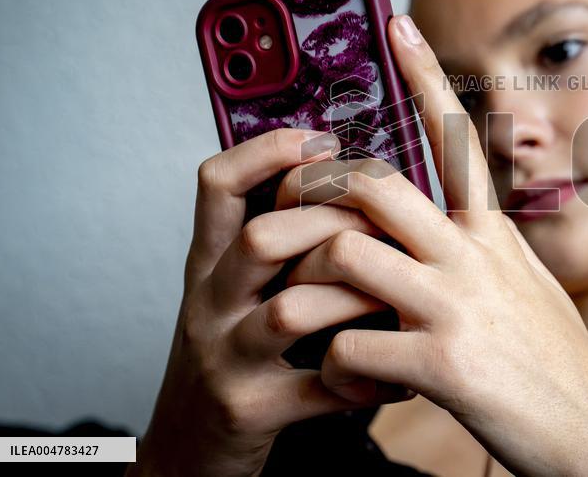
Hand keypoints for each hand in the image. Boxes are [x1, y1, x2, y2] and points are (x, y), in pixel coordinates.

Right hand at [128, 128, 415, 476]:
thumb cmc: (231, 355)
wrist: (186, 452)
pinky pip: (322, 388)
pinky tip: (401, 375)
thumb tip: (348, 186)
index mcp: (210, 264)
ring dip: (356, 297)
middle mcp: (210, 304)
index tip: (322, 141)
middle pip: (259, 239)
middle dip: (331, 224)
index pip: (216, 186)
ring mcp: (226, 358)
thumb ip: (277, 245)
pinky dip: (370, 379)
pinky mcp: (250, 411)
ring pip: (292, 311)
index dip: (266, 152)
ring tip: (399, 296)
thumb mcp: (235, 291)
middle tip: (385, 228)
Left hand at [271, 15, 587, 475]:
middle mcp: (473, 257)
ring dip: (309, 288)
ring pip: (344, 254)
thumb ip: (482, 252)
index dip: (424, 76)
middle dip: (317, 191)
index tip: (396, 24)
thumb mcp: (525, 286)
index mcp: (492, 236)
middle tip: (289, 210)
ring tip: (310, 320)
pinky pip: (346, 348)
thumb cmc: (553, 364)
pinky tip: (347, 387)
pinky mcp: (440, 365)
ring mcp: (456, 307)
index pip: (455, 138)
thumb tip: (455, 227)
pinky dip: (331, 371)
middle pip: (373, 185)